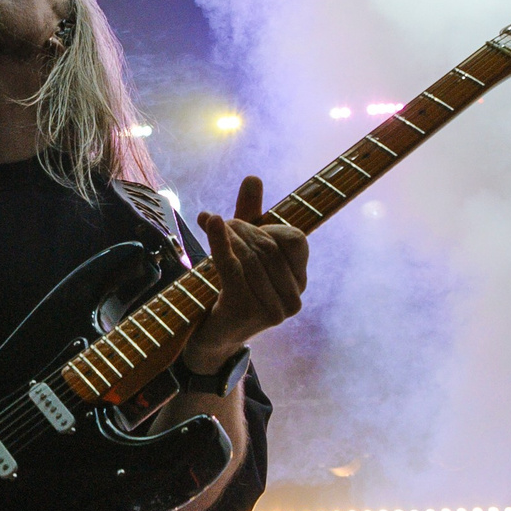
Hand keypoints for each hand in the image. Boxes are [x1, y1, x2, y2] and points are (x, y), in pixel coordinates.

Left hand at [187, 175, 307, 373]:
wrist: (211, 333)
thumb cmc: (230, 287)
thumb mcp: (241, 248)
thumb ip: (251, 215)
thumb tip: (252, 177)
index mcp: (299, 281)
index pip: (294, 240)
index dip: (269, 226)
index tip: (243, 223)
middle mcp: (293, 298)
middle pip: (268, 246)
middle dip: (241, 228)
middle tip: (217, 221)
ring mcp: (273, 310)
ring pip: (249, 256)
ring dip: (227, 235)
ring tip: (211, 226)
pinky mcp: (246, 311)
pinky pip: (232, 267)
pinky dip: (219, 241)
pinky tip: (210, 221)